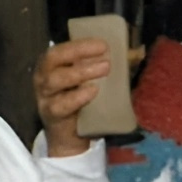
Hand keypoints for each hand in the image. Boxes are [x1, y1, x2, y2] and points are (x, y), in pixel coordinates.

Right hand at [34, 37, 144, 158]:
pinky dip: (77, 97)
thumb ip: (111, 67)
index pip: (62, 47)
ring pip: (55, 80)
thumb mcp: (96, 82)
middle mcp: (44, 76)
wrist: (70, 137)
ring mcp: (45, 95)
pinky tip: (92, 92)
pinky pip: (60, 105)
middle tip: (105, 55)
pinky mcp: (50, 114)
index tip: (103, 44)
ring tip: (104, 69)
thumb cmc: (82, 102)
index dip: (80, 44)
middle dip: (78, 52)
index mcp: (53, 64)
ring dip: (80, 72)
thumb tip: (137, 53)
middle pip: (53, 58)